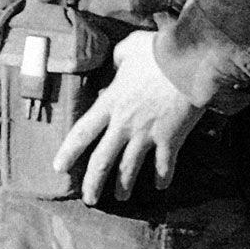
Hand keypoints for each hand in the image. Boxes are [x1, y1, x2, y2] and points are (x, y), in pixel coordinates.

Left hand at [52, 30, 206, 204]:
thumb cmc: (158, 52)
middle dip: (92, 183)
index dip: (68, 152)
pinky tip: (161, 187)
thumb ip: (118, 57)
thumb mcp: (129, 49)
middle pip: (102, 160)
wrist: (191, 64)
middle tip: (89, 200)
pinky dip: (163, 177)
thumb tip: (116, 61)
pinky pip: (165, 165)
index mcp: (110, 103)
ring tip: (120, 198)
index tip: (58, 168)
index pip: (82, 132)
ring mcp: (147, 134)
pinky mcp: (171, 139)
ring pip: (129, 168)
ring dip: (124, 186)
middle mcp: (124, 124)